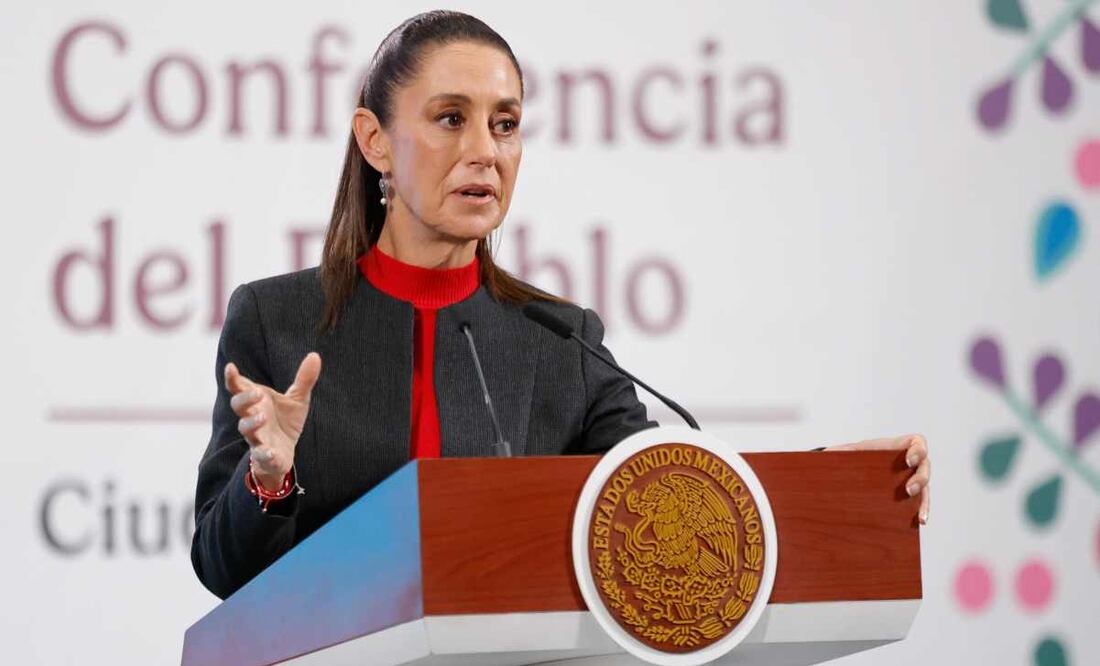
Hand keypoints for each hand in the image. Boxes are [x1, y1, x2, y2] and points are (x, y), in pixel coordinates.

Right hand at [224, 352, 321, 490]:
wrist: (285, 453)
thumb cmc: (285, 422)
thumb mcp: (298, 399)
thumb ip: (304, 379)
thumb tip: (315, 355)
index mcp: (257, 401)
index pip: (239, 387)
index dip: (232, 378)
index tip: (231, 366)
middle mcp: (252, 417)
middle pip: (238, 406)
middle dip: (245, 399)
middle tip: (258, 394)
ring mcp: (257, 436)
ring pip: (246, 429)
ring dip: (252, 423)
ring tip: (263, 417)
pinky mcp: (264, 455)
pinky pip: (260, 455)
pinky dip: (264, 453)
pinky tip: (270, 452)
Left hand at [825, 433, 929, 524]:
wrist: (851, 474)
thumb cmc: (851, 459)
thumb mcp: (845, 454)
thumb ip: (837, 452)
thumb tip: (824, 455)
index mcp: (894, 448)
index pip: (916, 442)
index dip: (918, 449)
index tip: (908, 461)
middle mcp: (908, 464)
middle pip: (925, 467)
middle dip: (920, 479)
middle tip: (909, 490)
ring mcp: (909, 480)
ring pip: (925, 488)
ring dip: (924, 501)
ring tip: (919, 515)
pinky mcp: (907, 496)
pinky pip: (920, 503)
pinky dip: (921, 511)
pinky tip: (919, 521)